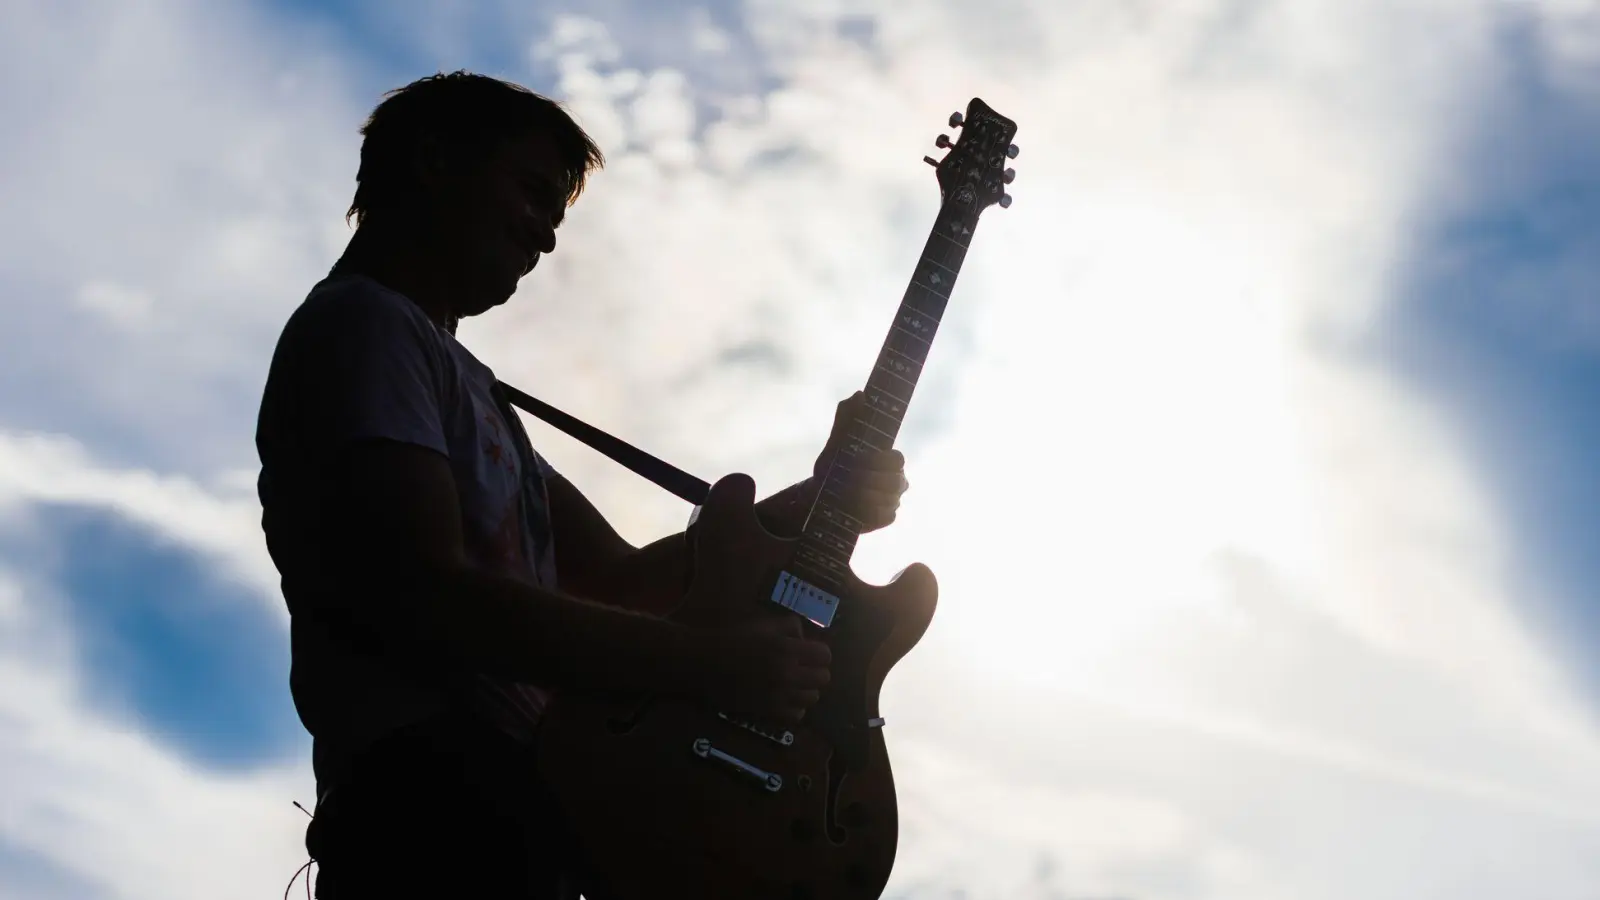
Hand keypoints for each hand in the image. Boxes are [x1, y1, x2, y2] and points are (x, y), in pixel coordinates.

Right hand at [692, 615, 831, 722]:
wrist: (703, 664)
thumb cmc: (732, 640)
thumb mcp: (763, 624)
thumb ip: (789, 627)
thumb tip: (804, 638)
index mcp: (786, 649)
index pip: (825, 656)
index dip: (818, 653)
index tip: (808, 652)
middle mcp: (787, 674)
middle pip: (823, 678)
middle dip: (814, 671)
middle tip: (802, 668)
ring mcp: (778, 696)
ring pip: (813, 698)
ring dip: (806, 689)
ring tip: (793, 684)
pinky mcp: (767, 713)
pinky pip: (797, 715)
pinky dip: (795, 707)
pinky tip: (785, 698)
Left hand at [813, 392, 910, 532]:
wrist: (821, 496)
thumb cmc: (833, 466)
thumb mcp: (837, 441)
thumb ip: (847, 418)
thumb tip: (859, 395)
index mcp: (888, 459)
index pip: (898, 459)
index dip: (881, 461)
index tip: (859, 460)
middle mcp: (896, 479)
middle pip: (896, 481)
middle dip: (870, 480)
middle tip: (849, 479)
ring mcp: (893, 500)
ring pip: (891, 500)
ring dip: (866, 497)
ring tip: (846, 494)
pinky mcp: (885, 517)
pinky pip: (886, 517)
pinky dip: (869, 514)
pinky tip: (854, 510)